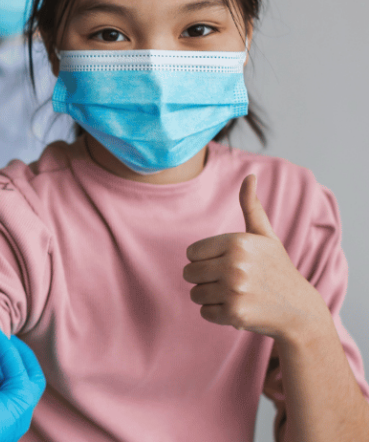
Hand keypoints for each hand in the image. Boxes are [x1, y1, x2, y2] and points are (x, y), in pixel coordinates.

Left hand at [183, 174, 329, 342]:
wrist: (299, 310)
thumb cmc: (277, 268)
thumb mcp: (265, 236)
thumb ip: (251, 206)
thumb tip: (250, 175)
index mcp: (237, 242)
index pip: (191, 253)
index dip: (204, 259)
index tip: (224, 262)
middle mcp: (235, 265)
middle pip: (188, 273)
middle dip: (204, 278)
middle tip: (229, 281)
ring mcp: (235, 291)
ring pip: (194, 293)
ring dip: (209, 296)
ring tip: (235, 294)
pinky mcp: (235, 314)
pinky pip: (204, 312)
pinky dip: (216, 313)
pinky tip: (238, 308)